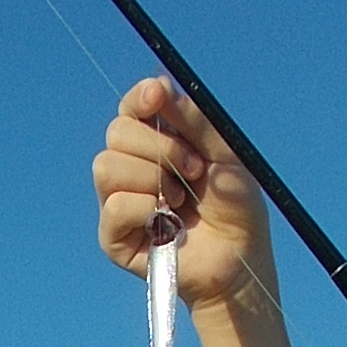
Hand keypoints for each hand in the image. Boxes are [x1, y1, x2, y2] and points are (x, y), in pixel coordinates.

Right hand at [94, 76, 273, 310]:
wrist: (240, 260)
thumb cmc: (236, 208)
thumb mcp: (225, 153)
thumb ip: (194, 119)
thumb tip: (159, 86)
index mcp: (157, 142)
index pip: (132, 108)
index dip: (140, 98)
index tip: (159, 96)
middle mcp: (132, 168)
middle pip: (117, 132)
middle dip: (159, 146)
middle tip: (195, 170)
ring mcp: (120, 202)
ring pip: (106, 166)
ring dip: (151, 178)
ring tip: (182, 199)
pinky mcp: (114, 238)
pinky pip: (113, 206)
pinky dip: (144, 209)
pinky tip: (168, 224)